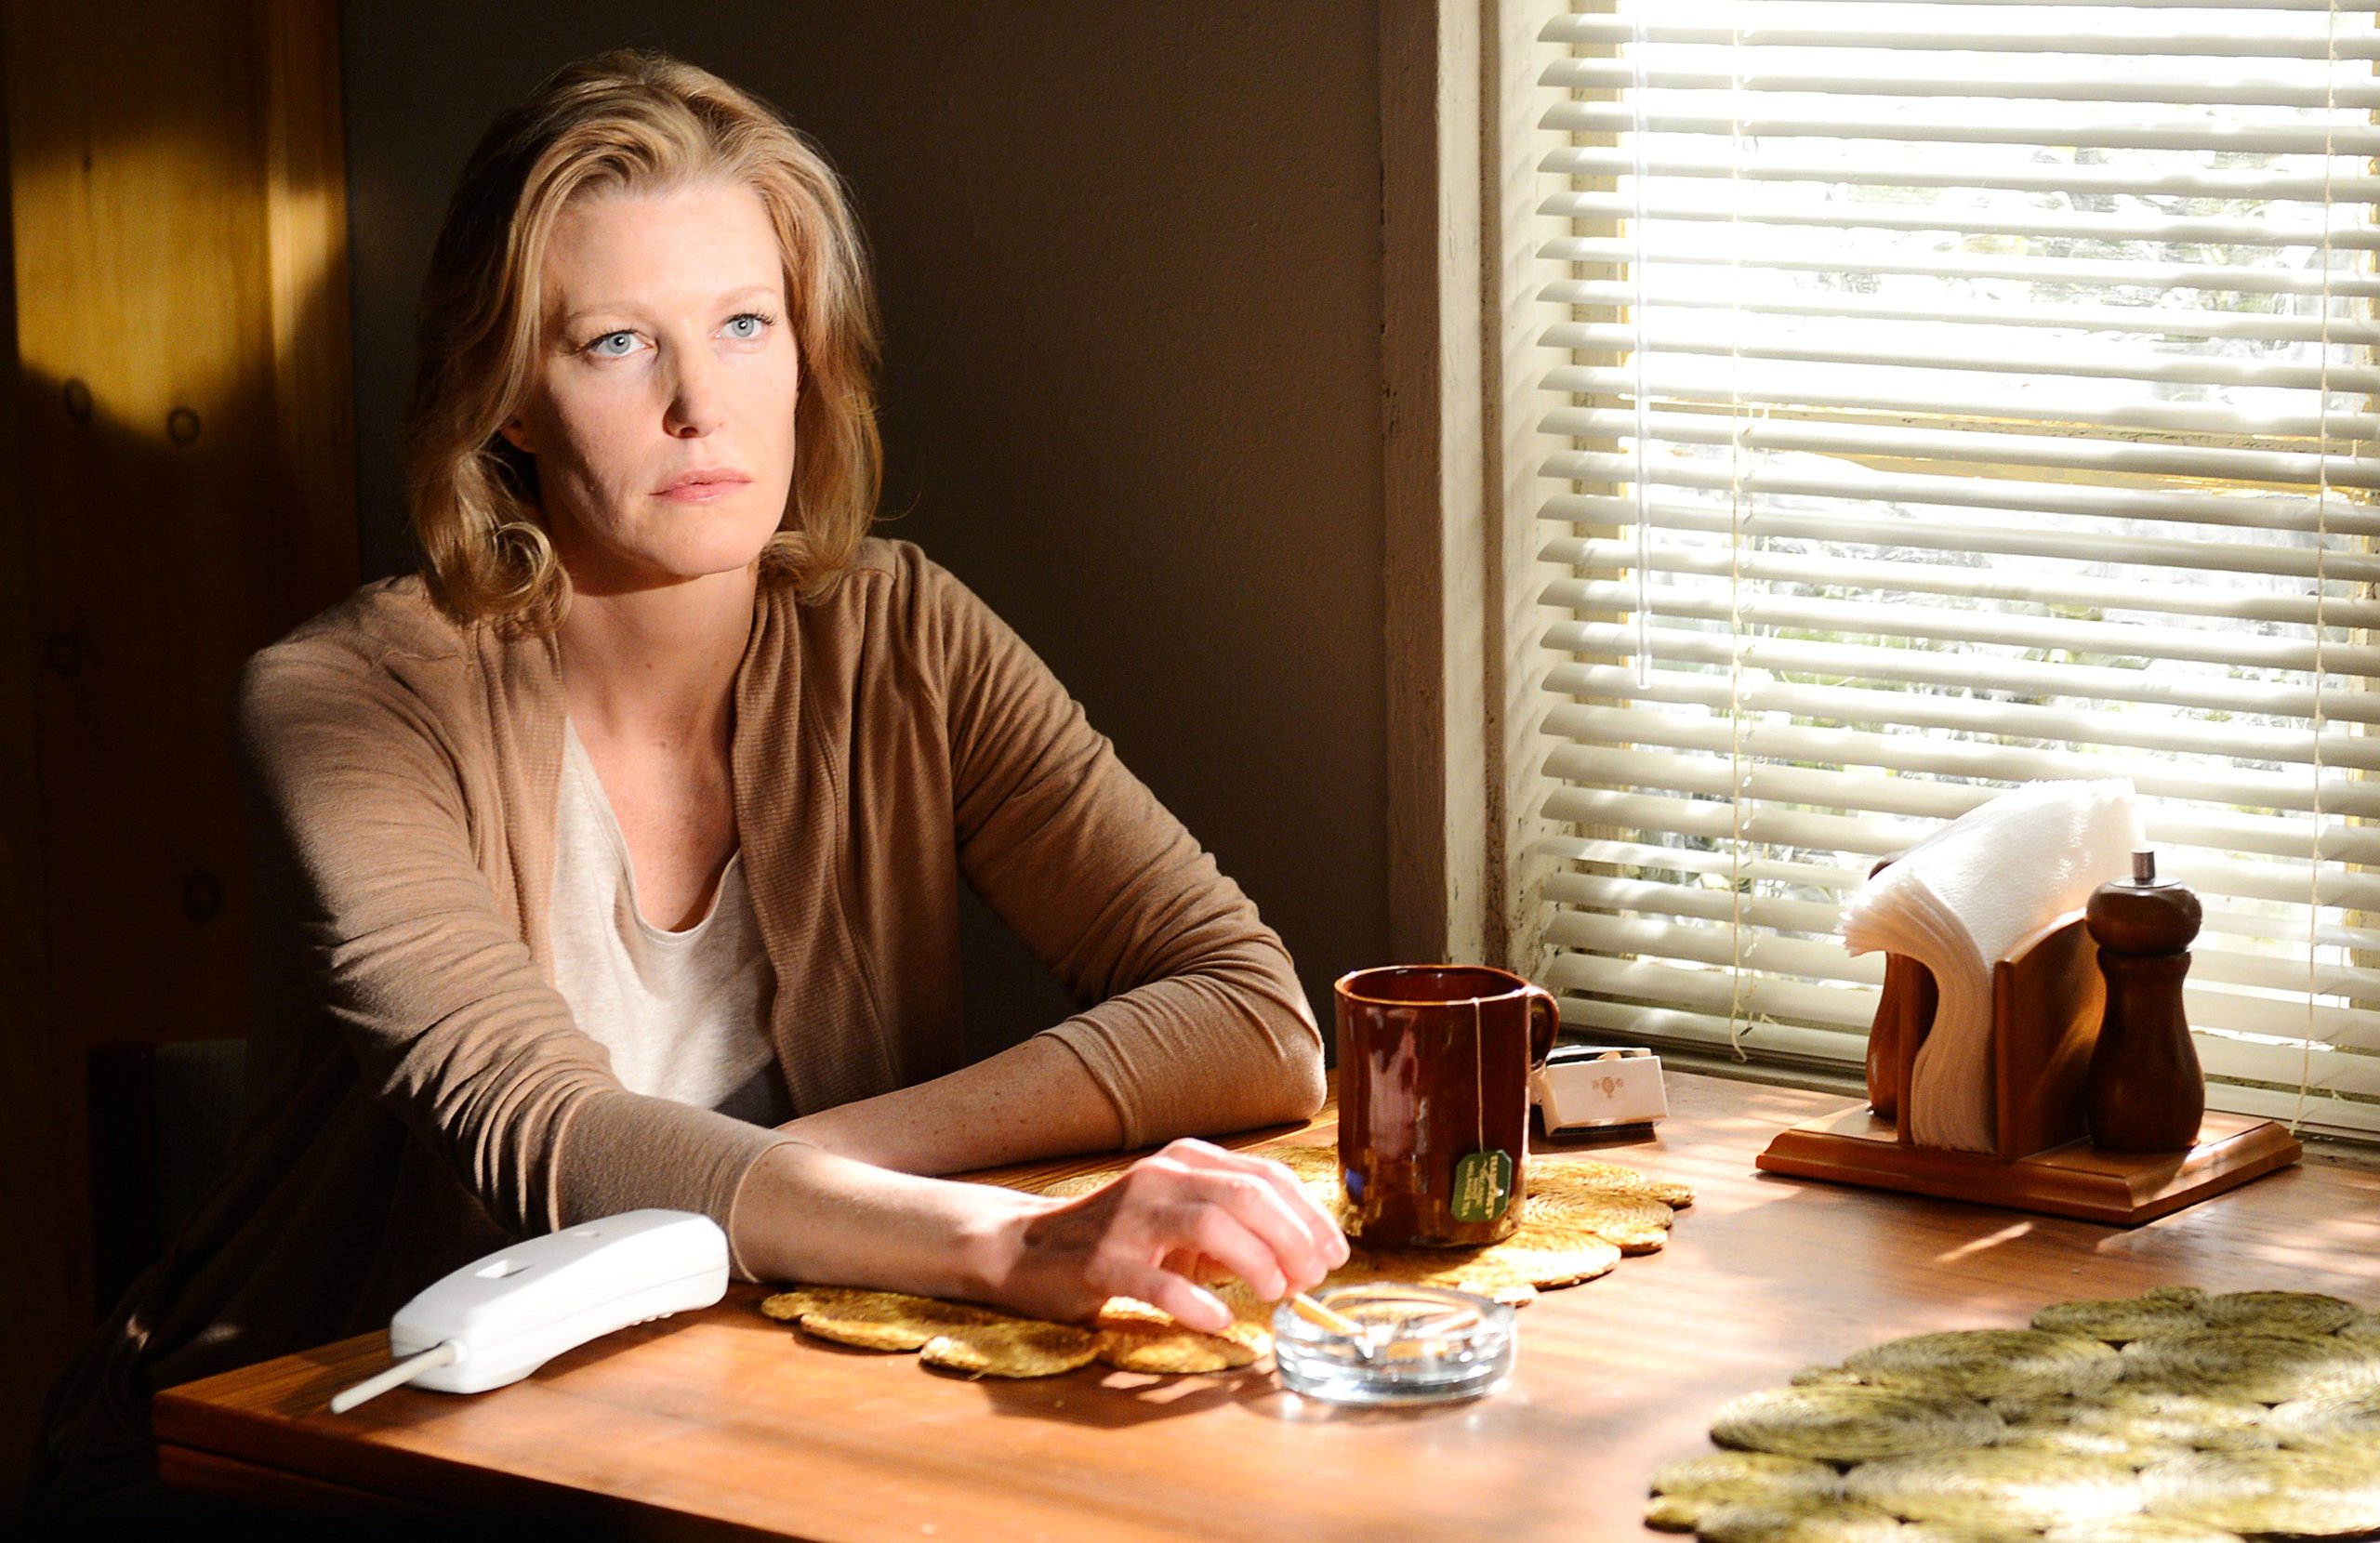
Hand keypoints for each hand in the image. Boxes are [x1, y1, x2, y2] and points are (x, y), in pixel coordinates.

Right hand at [981, 1139, 1350, 1333]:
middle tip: (1311, 1279)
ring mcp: (1129, 1217)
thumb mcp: (1180, 1220)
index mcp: (1187, 1161)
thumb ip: (1233, 1229)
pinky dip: (1197, 1301)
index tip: (1333, 1252)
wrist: (1028, 1248)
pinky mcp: (1101, 1260)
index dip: (1309, 1214)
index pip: (1266, 1176)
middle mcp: (1161, 1178)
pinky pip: (1158, 1279)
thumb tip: (1300, 1259)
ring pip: (1210, 1224)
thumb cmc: (1119, 1237)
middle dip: (1293, 1237)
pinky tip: (1220, 1318)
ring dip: (1256, 1262)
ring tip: (1276, 1294)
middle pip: (1246, 1195)